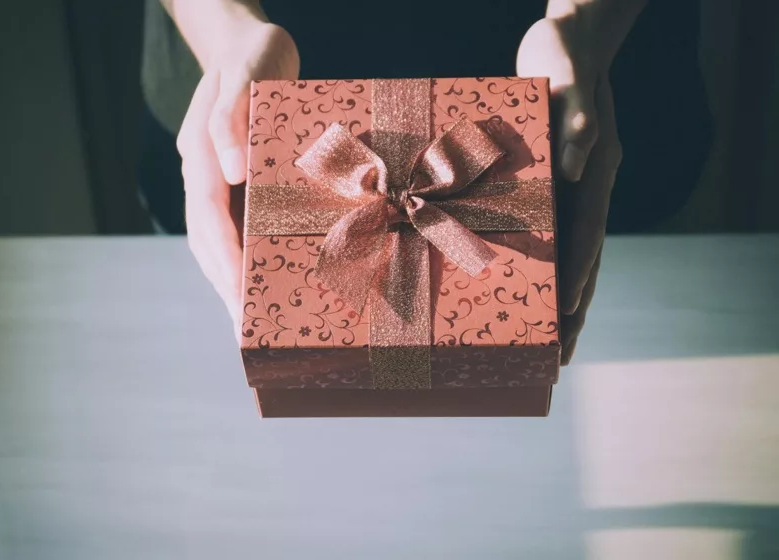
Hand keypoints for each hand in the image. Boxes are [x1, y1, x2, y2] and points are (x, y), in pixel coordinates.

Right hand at [177, 22, 298, 340]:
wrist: (249, 45)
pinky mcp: (240, 181)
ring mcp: (221, 181)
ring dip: (233, 281)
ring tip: (252, 321)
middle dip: (226, 287)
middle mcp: (208, 175)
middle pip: (209, 241)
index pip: (209, 219)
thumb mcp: (246, 75)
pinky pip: (241, 225)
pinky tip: (268, 278)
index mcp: (203, 156)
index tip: (238, 299)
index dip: (224, 261)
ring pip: (221, 239)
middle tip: (246, 332)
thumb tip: (232, 169)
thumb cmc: (253, 57)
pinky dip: (249, 256)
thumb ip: (230, 117)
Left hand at [517, 18, 622, 364]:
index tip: (570, 313)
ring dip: (557, 304)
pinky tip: (518, 295)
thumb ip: (578, 116)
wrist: (565, 43)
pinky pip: (545, 237)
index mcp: (595, 170)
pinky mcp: (550, 189)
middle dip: (572, 310)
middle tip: (560, 358)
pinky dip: (537, 270)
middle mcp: (586, 189)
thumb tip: (579, 164)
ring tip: (546, 348)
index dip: (580, 272)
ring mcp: (570, 193)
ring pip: (567, 257)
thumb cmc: (566, 51)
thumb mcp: (569, 72)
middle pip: (584, 259)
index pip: (589, 231)